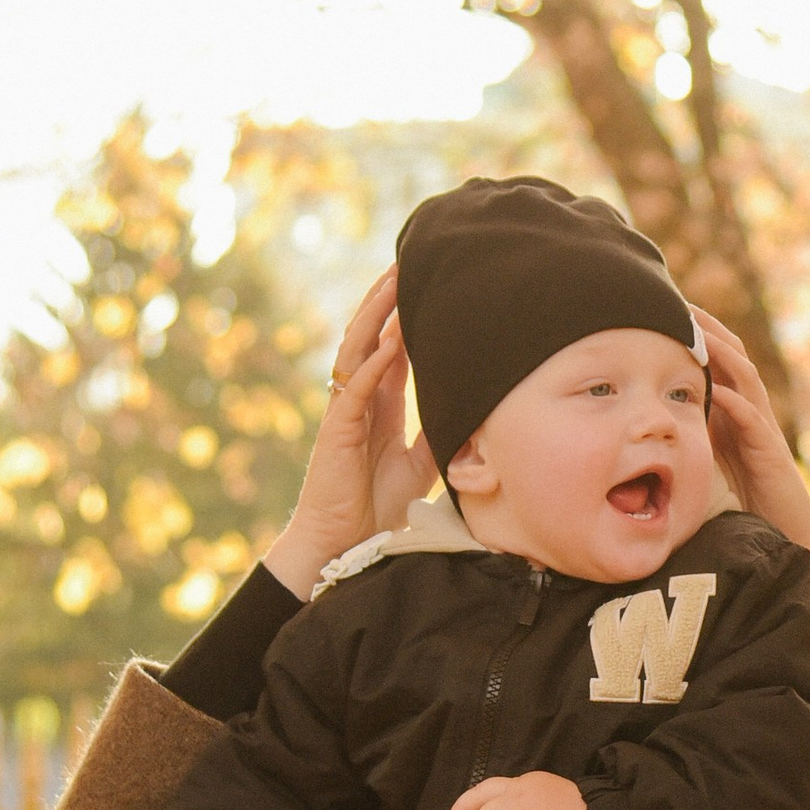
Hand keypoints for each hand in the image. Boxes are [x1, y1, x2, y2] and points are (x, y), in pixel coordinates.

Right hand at [265, 272, 435, 601]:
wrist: (347, 545)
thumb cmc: (379, 506)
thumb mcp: (420, 462)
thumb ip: (437, 432)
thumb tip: (473, 410)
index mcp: (378, 404)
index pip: (390, 348)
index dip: (404, 317)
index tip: (425, 285)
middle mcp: (358, 400)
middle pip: (369, 337)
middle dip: (386, 301)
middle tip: (407, 263)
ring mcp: (344, 412)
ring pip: (356, 351)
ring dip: (375, 317)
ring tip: (392, 283)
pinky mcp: (336, 432)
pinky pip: (353, 389)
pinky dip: (372, 364)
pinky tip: (390, 342)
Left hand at [695, 312, 809, 639]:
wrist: (788, 540)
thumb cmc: (749, 504)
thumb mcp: (714, 461)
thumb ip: (696, 435)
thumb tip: (658, 418)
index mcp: (736, 412)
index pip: (717, 363)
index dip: (697, 336)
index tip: (669, 311)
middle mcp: (752, 414)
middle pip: (733, 359)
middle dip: (709, 330)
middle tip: (682, 302)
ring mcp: (764, 431)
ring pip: (746, 381)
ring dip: (722, 355)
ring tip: (699, 332)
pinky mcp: (772, 455)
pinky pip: (754, 422)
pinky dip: (737, 403)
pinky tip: (718, 391)